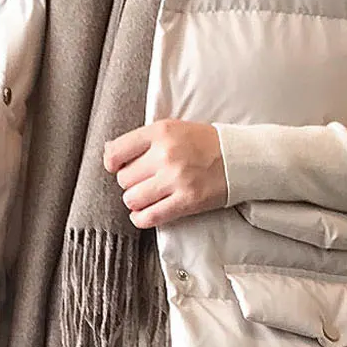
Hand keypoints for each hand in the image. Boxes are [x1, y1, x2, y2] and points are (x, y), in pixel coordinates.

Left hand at [103, 119, 227, 228]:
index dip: (113, 164)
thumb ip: (143, 140)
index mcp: (160, 132)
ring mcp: (176, 179)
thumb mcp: (173, 128)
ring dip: (136, 201)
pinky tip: (145, 214)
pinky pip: (149, 217)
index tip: (118, 168)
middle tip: (144, 182)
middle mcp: (165, 155)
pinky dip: (141, 219)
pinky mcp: (186, 201)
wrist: (238, 158)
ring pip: (132, 199)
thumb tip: (109, 154)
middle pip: (124, 179)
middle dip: (130, 183)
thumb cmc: (203, 144)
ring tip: (147, 197)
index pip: (116, 152)